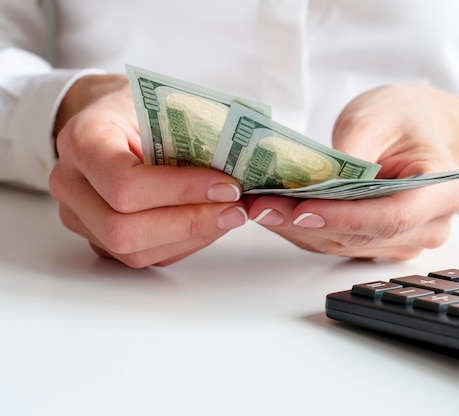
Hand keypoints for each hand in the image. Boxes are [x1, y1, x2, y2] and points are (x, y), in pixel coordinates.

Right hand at [49, 75, 246, 267]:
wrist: (111, 119)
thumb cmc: (142, 107)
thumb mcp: (169, 101)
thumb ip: (201, 131)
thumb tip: (251, 166)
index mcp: (83, 139)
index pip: (125, 183)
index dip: (182, 191)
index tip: (228, 187)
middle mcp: (71, 183)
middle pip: (123, 229)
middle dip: (190, 223)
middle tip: (237, 210)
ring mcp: (80, 216)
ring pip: (134, 251)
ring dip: (192, 237)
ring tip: (231, 216)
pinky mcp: (99, 237)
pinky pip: (143, 256)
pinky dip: (184, 243)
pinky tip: (211, 224)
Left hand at [247, 84, 458, 259]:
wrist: (412, 128)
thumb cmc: (402, 118)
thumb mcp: (377, 117)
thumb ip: (353, 150)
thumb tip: (318, 183)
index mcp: (442, 191)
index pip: (393, 216)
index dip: (346, 218)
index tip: (302, 210)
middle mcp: (429, 226)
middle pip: (363, 236)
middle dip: (307, 224)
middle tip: (260, 205)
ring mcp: (404, 240)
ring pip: (344, 245)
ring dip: (298, 230)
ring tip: (259, 207)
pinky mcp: (379, 244)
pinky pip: (338, 243)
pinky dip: (304, 230)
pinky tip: (276, 213)